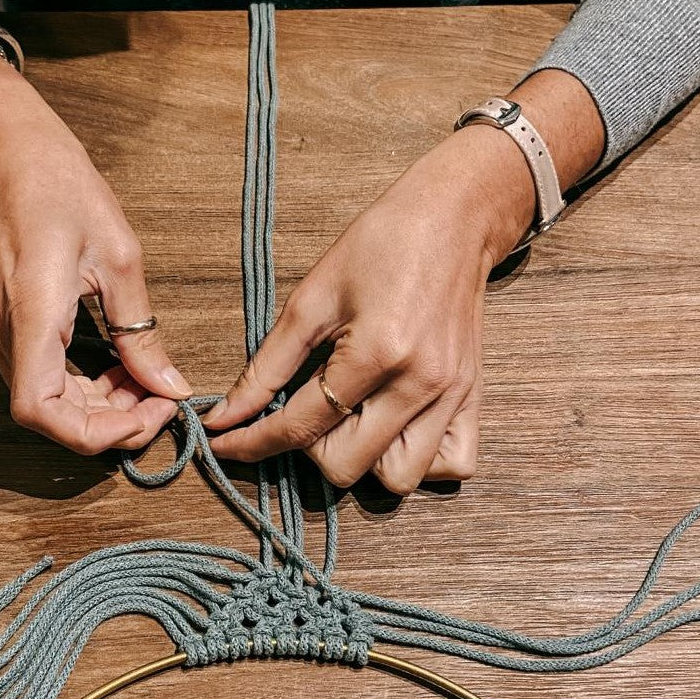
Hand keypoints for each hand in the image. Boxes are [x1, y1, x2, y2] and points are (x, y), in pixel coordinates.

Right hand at [0, 46, 191, 453]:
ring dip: (95, 403)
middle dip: (109, 420)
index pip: (41, 412)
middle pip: (47, 414)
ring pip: (42, 398)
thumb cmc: (59, 183)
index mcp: (30, 310)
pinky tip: (113, 364)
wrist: (1, 145)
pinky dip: (76, 382)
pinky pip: (34, 372)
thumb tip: (170, 386)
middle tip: (160, 399)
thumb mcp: (120, 255)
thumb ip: (142, 332)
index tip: (147, 416)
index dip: (95, 433)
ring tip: (143, 381)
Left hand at [201, 123, 537, 491]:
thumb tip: (226, 415)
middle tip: (302, 411)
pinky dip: (418, 461)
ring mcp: (453, 395)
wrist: (453, 219)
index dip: (253, 441)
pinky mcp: (475, 396)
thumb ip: (267, 366)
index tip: (225, 443)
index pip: (302, 425)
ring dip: (364, 460)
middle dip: (308, 449)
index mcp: (377, 353)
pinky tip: (394, 428)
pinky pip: (453, 464)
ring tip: (350, 420)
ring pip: (400, 479)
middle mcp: (420, 384)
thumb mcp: (311, 298)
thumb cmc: (380, 246)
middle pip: (348, 466)